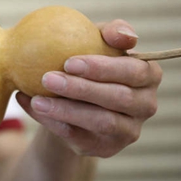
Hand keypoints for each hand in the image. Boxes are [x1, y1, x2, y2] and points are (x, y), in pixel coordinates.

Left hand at [16, 19, 161, 157]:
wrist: (73, 99)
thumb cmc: (88, 62)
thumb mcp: (97, 40)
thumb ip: (111, 32)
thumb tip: (123, 35)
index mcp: (149, 75)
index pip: (134, 71)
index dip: (103, 68)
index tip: (69, 62)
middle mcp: (146, 105)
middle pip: (118, 98)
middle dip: (81, 88)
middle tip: (47, 78)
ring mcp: (128, 130)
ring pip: (100, 121)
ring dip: (65, 109)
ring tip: (37, 99)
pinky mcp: (106, 148)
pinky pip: (78, 136)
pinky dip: (52, 121)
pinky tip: (30, 105)